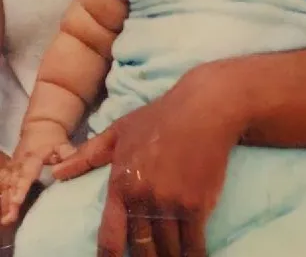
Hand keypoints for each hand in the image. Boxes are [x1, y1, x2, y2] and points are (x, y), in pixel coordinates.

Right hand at [0, 121, 73, 223]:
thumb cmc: (53, 140)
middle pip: (13, 183)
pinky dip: (3, 196)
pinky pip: (4, 184)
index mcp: (32, 157)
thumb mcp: (62, 144)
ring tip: (6, 218)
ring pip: (7, 185)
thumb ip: (67, 153)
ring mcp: (13, 167)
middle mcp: (19, 164)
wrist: (41, 128)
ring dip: (5, 200)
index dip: (21, 188)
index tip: (17, 201)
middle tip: (9, 218)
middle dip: (10, 200)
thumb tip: (73, 163)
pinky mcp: (10, 171)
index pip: (26, 174)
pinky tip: (4, 211)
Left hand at [54, 64, 244, 256]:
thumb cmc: (159, 118)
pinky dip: (192, 255)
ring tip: (167, 256)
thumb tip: (55, 172)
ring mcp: (172, 204)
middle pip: (141, 250)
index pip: (109, 238)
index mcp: (121, 185)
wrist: (203, 109)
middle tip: (147, 255)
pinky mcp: (198, 205)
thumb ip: (87, 155)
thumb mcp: (119, 131)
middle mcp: (144, 199)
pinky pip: (193, 244)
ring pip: (167, 250)